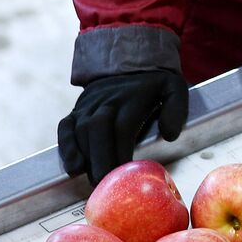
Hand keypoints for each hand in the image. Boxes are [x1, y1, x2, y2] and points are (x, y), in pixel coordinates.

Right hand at [57, 69, 188, 183]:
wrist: (129, 58)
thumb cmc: (154, 82)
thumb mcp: (173, 88)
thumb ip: (176, 109)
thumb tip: (169, 135)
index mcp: (132, 98)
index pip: (122, 128)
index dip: (120, 152)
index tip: (122, 173)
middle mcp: (107, 101)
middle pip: (97, 130)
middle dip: (99, 159)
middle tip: (103, 183)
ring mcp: (89, 105)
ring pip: (80, 130)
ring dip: (84, 157)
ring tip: (92, 180)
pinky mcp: (77, 109)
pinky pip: (66, 127)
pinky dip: (67, 147)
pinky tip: (73, 167)